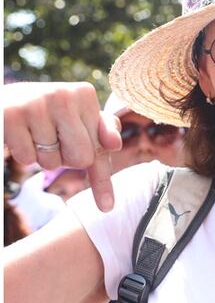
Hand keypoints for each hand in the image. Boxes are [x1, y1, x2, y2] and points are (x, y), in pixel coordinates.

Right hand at [4, 82, 121, 210]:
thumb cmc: (49, 113)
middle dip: (66, 159)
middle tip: (54, 140)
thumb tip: (116, 145)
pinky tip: (20, 134)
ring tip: (35, 133)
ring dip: (43, 156)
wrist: (4, 100)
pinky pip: (27, 158)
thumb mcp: (78, 117)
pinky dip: (24, 154)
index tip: (107, 208)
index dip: (102, 179)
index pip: (101, 149)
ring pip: (51, 162)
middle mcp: (63, 95)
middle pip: (81, 159)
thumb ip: (102, 131)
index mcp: (85, 94)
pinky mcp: (10, 116)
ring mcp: (35, 104)